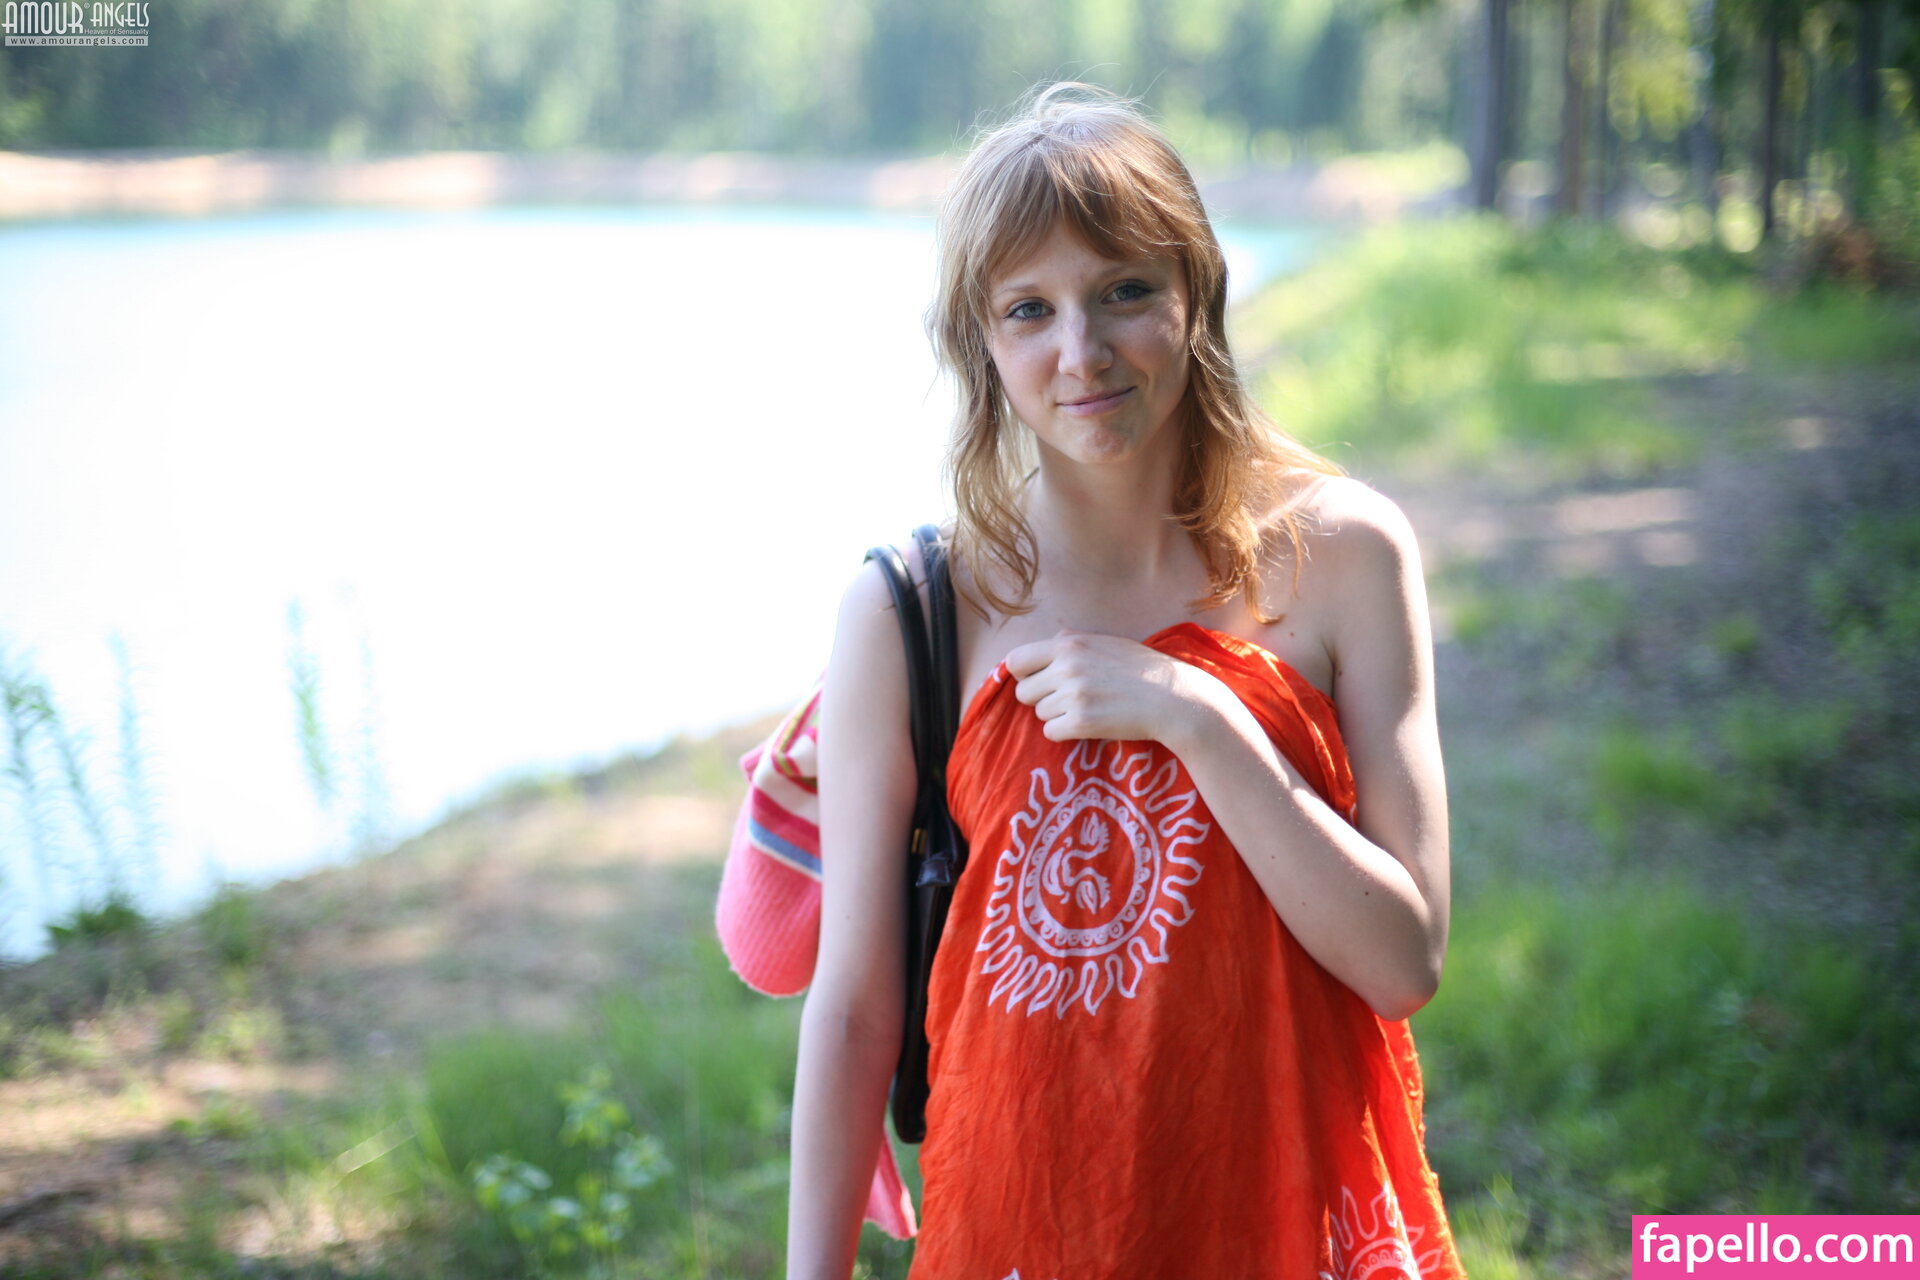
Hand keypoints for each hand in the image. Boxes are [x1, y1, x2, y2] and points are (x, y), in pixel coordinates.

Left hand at [1002, 628, 1230, 746]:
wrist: (1174, 698)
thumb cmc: (1143, 670)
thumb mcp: (1106, 642)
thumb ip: (1073, 643)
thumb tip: (1047, 643)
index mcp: (1068, 643)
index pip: (1015, 660)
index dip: (1023, 675)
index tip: (1038, 682)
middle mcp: (1066, 666)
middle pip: (1023, 692)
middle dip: (1040, 699)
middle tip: (1068, 701)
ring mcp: (1073, 694)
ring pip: (1039, 714)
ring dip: (1057, 716)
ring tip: (1087, 710)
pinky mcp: (1082, 721)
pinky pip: (1051, 732)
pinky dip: (1066, 732)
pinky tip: (1088, 725)